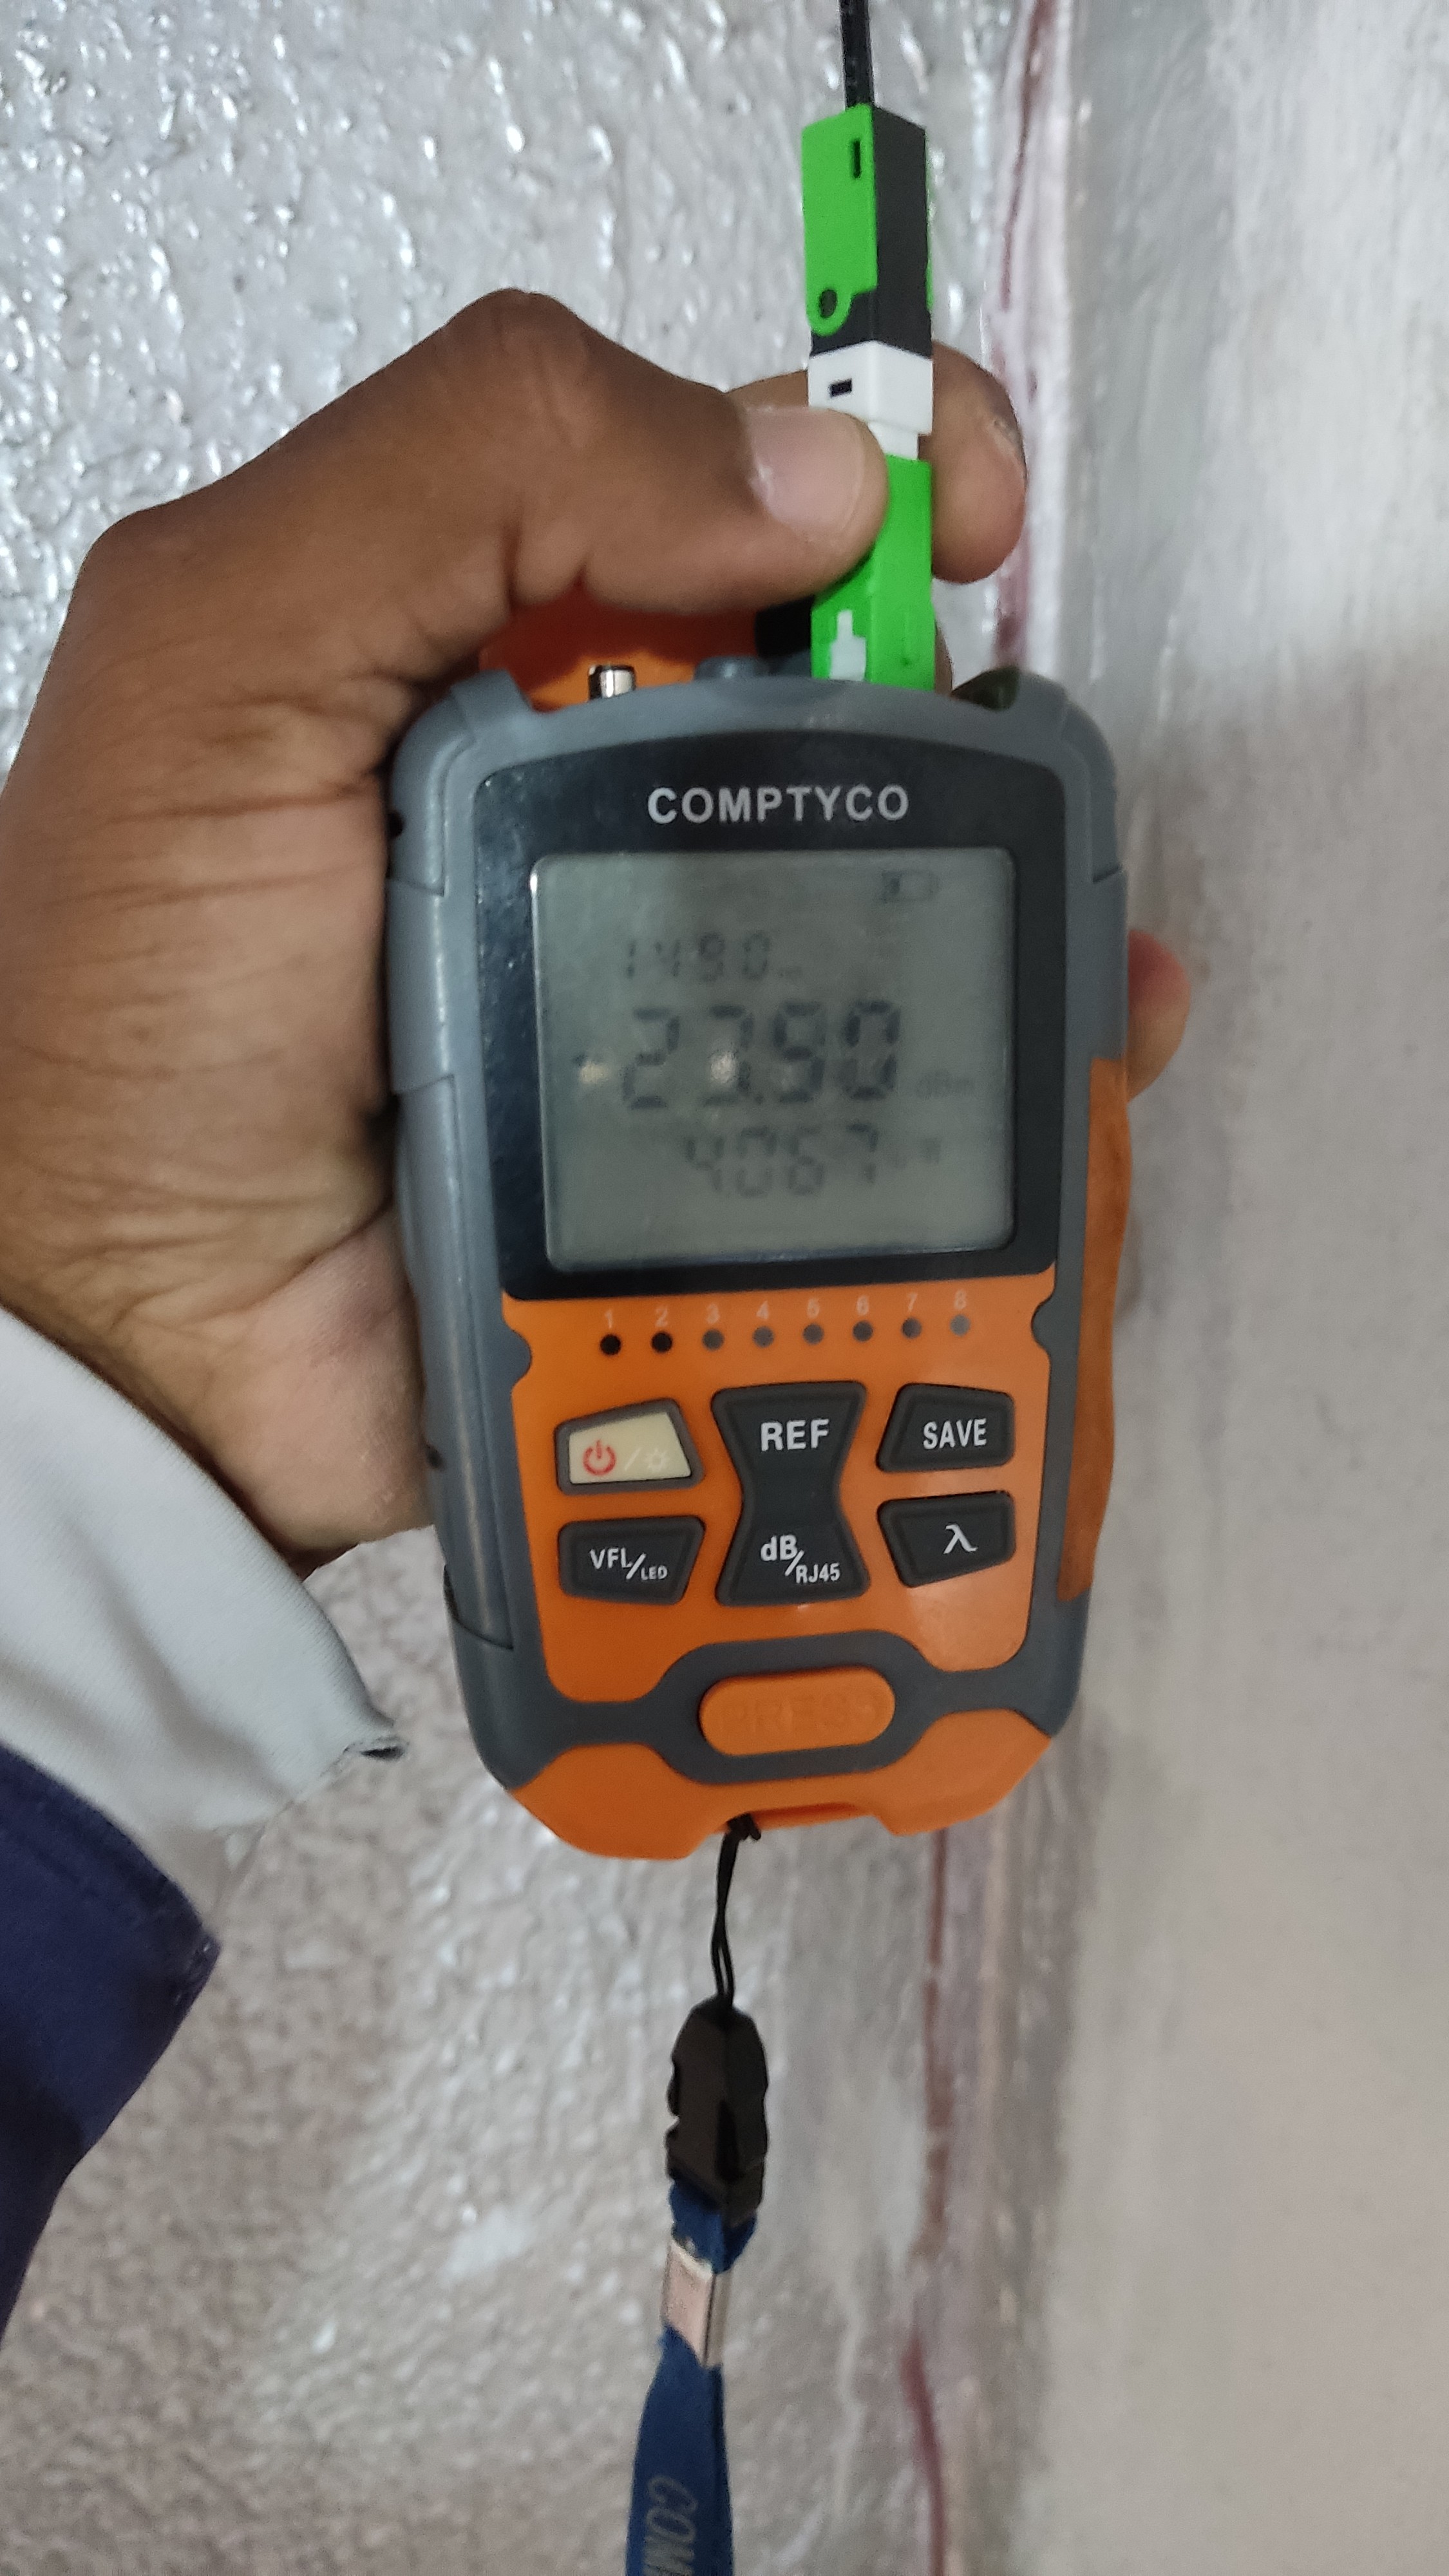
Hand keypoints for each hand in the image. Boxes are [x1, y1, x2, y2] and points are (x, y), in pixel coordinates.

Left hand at [0, 295, 1186, 1566]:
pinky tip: (1056, 1078)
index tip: (963, 533)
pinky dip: (998, 1065)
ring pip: (903, 883)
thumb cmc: (135, 1021)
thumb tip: (810, 474)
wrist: (153, 1358)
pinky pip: (896, 1072)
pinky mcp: (714, 1130)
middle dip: (965, 711)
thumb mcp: (221, 659)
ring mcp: (662, 967)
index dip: (871, 463)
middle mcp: (586, 786)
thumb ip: (469, 473)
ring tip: (1070, 957)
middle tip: (1000, 795)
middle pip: (847, 686)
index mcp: (479, 633)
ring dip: (1014, 894)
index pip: (712, 475)